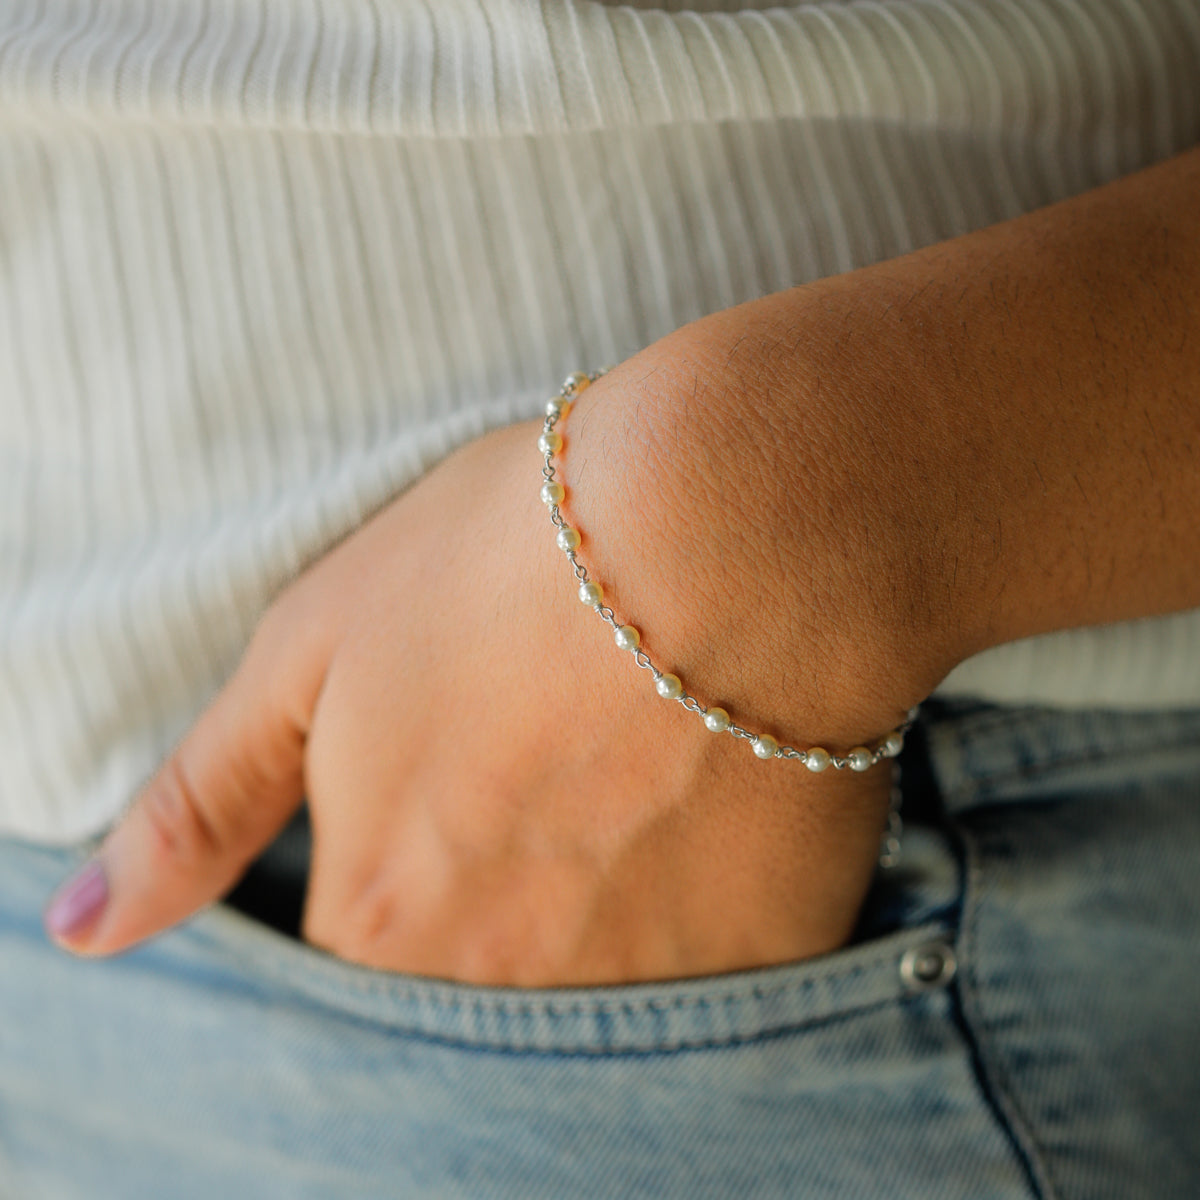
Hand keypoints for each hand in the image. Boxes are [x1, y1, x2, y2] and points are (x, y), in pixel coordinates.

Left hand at [43, 328, 959, 986]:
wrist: (735, 523)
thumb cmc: (511, 560)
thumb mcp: (314, 652)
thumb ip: (199, 806)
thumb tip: (83, 935)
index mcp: (384, 915)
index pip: (361, 928)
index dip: (412, 824)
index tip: (466, 744)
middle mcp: (507, 983)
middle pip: (480, 961)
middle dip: (505, 863)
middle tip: (562, 733)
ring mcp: (648, 983)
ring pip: (601, 963)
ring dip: (612, 873)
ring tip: (645, 743)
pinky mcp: (769, 953)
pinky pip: (720, 952)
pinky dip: (714, 879)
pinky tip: (724, 776)